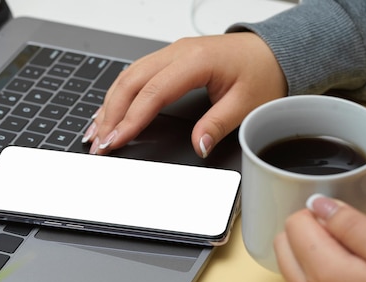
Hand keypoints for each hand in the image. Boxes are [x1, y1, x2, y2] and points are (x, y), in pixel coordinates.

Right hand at [83, 32, 286, 157]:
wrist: (270, 51)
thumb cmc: (260, 72)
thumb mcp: (246, 104)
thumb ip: (217, 125)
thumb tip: (197, 147)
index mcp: (195, 61)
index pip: (153, 93)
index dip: (131, 119)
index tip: (115, 141)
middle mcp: (177, 53)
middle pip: (131, 82)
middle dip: (111, 115)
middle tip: (98, 143)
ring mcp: (170, 54)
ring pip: (128, 76)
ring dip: (109, 105)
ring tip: (95, 132)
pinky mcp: (168, 60)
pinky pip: (135, 74)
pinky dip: (118, 95)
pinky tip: (108, 111)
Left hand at [274, 195, 365, 281]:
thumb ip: (351, 224)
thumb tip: (318, 204)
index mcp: (323, 273)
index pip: (294, 225)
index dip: (318, 216)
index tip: (344, 223)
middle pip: (283, 245)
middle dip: (307, 233)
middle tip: (346, 240)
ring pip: (288, 268)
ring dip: (307, 254)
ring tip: (349, 259)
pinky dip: (311, 275)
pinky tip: (343, 277)